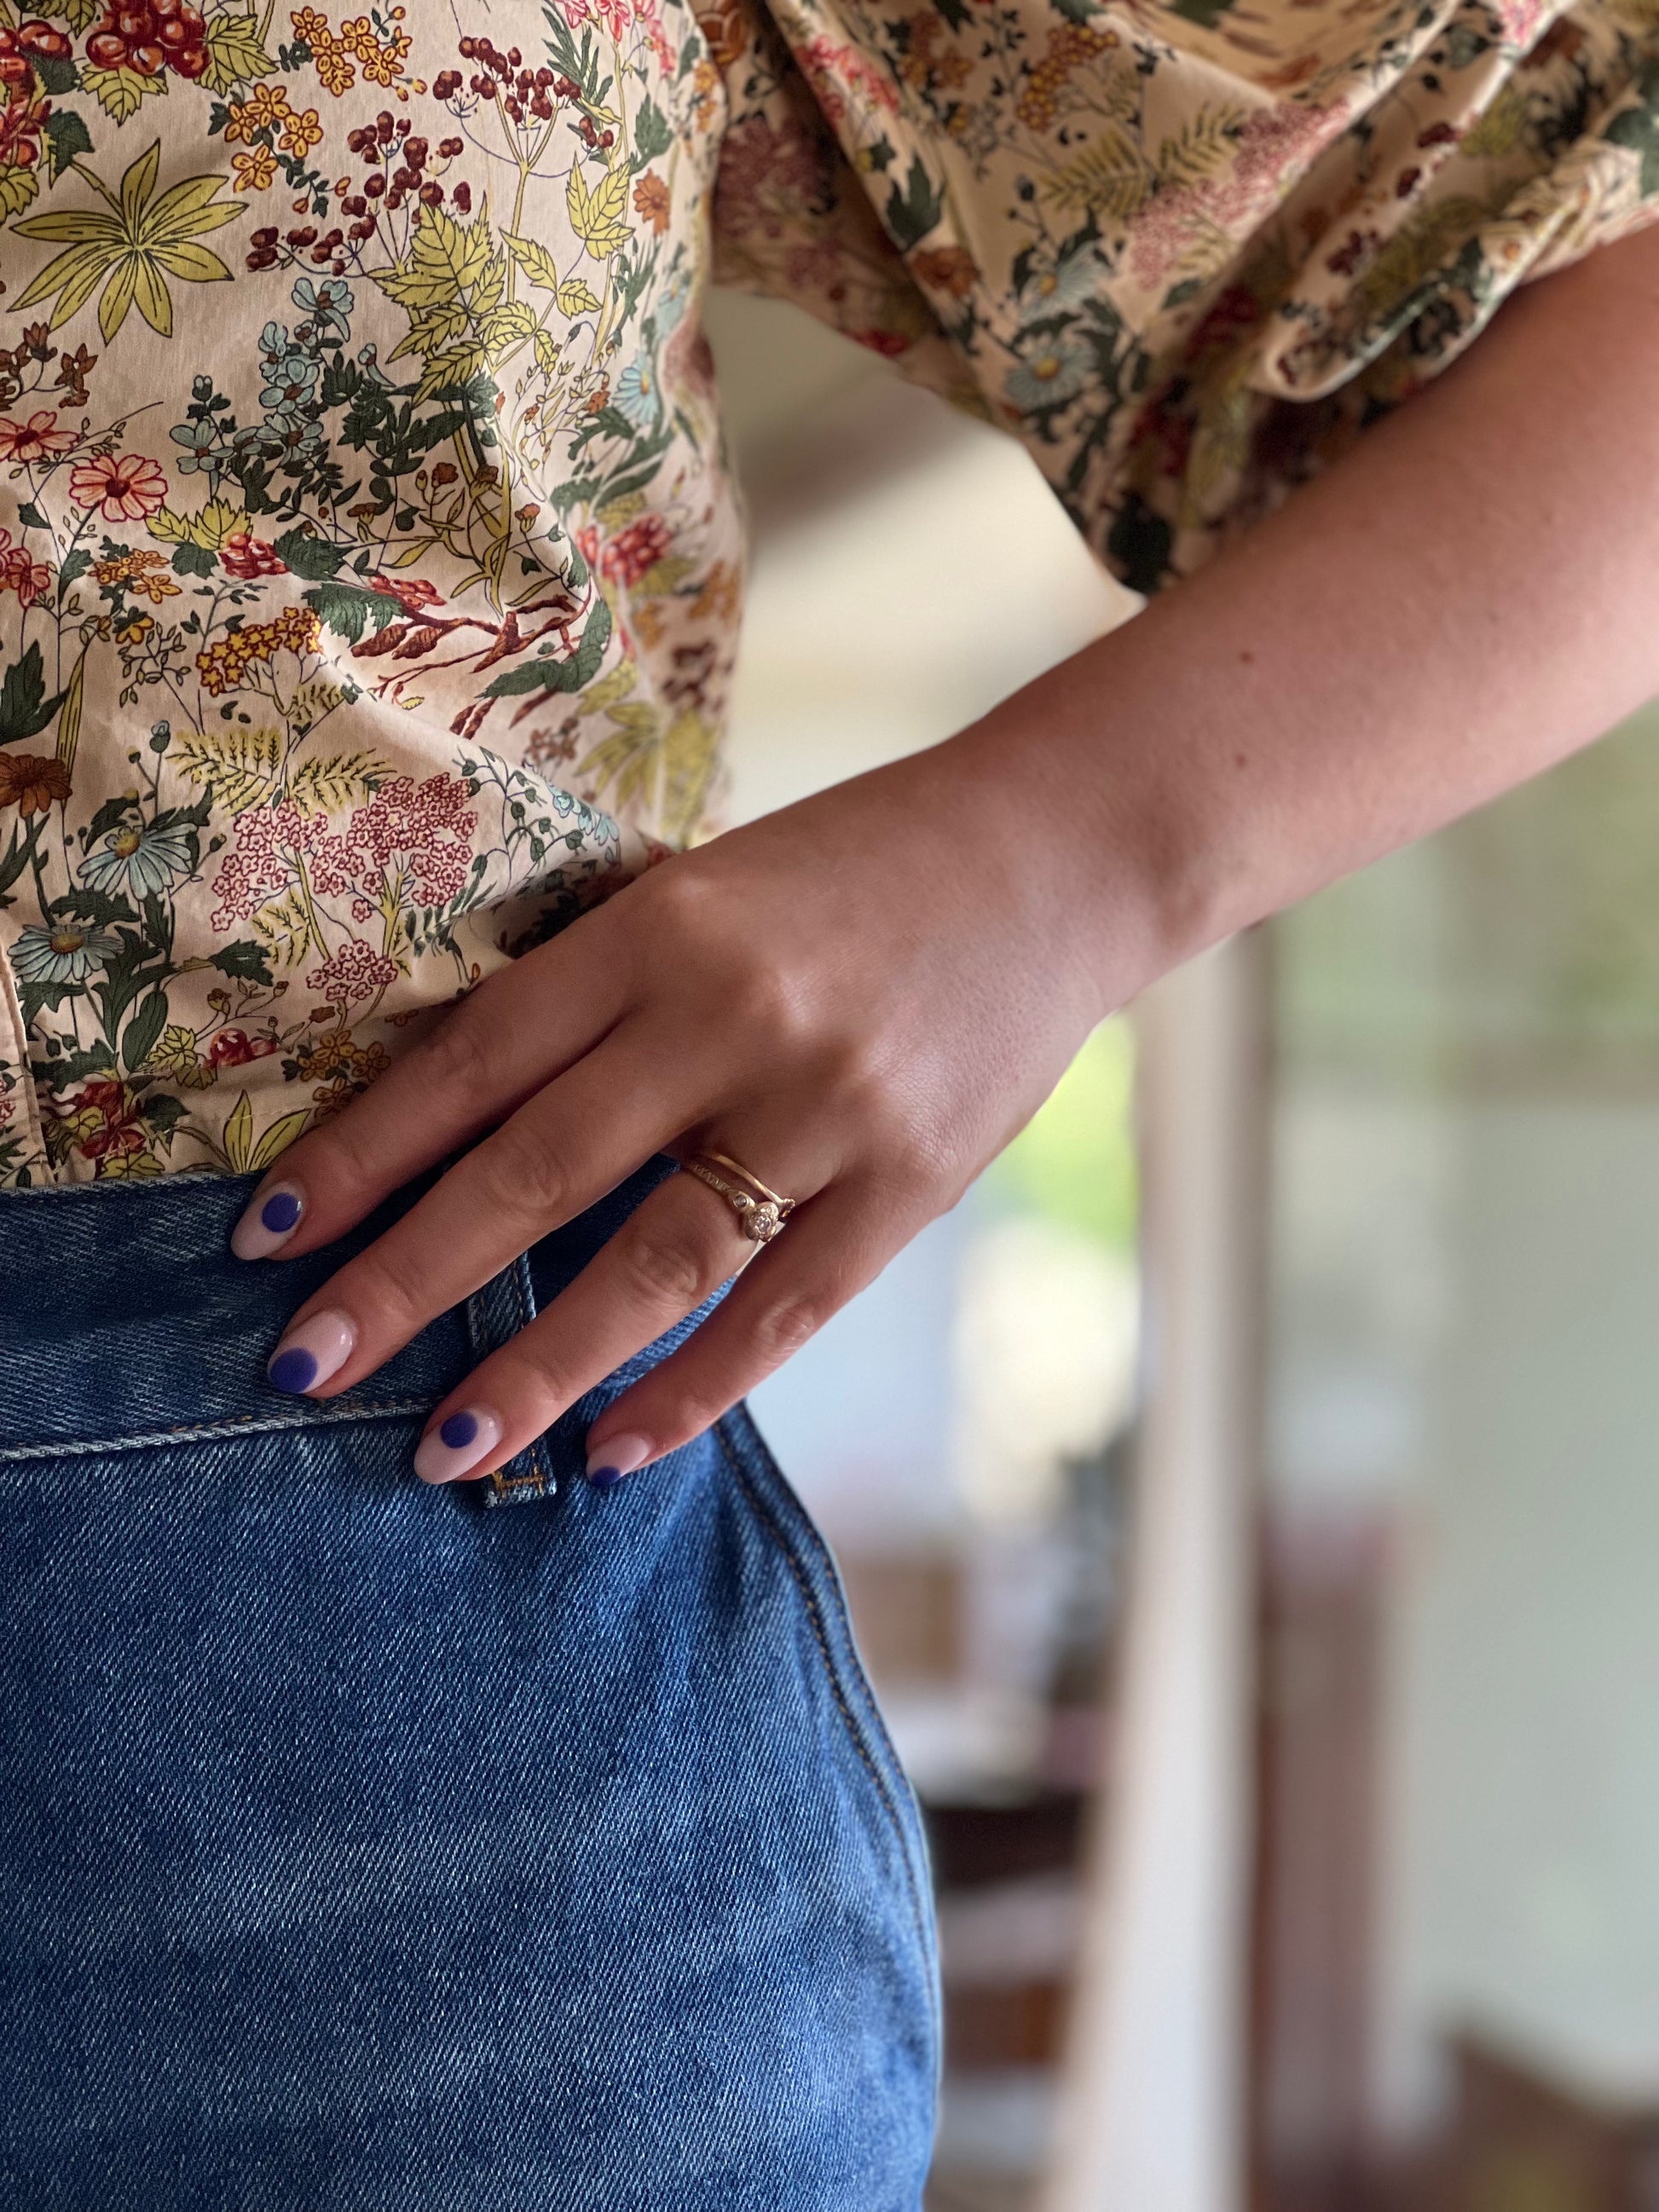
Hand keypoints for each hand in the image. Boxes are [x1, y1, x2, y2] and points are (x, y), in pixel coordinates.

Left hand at [233, 729, 1116, 1486]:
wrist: (1057, 852)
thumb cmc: (857, 871)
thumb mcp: (708, 893)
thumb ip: (605, 996)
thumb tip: (464, 1134)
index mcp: (659, 927)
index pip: (475, 1059)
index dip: (361, 1155)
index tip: (264, 1236)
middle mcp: (732, 1018)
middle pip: (535, 1175)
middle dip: (403, 1282)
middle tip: (300, 1368)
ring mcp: (828, 1109)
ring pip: (652, 1267)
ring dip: (537, 1369)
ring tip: (445, 1451)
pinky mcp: (910, 1183)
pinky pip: (781, 1313)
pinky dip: (693, 1392)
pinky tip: (613, 1452)